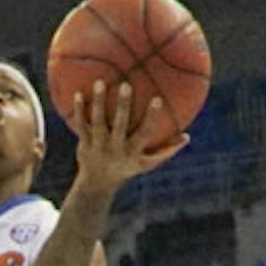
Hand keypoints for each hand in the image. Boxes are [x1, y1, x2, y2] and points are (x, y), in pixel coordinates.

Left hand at [69, 81, 188, 195]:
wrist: (98, 183)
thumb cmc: (127, 168)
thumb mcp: (148, 163)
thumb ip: (167, 150)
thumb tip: (187, 137)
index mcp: (132, 151)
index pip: (144, 133)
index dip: (151, 117)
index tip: (157, 99)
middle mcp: (115, 148)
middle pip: (119, 125)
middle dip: (123, 106)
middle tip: (126, 84)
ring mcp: (98, 146)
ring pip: (97, 122)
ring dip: (98, 102)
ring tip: (99, 82)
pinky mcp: (84, 143)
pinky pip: (81, 124)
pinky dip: (79, 110)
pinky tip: (78, 92)